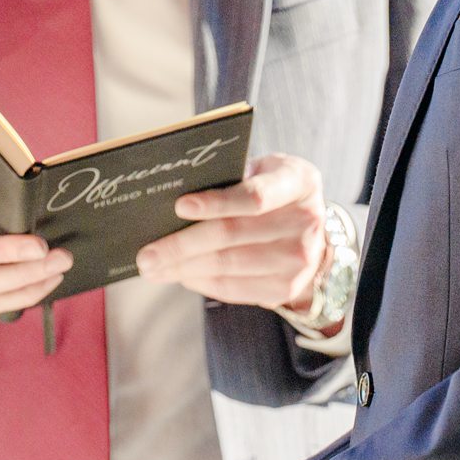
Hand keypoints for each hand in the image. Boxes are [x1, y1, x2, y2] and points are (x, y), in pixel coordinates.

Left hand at [134, 153, 327, 311]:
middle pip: (232, 236)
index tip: (179, 206)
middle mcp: (306, 222)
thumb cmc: (273, 191)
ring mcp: (298, 260)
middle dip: (182, 246)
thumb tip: (174, 200)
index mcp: (299, 182)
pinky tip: (180, 275)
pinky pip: (233, 289)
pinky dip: (201, 282)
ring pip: (227, 266)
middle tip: (147, 254)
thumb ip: (232, 177)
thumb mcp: (263, 171)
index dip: (216, 203)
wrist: (312, 230)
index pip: (255, 196)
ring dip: (183, 269)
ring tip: (154, 268)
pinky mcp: (285, 288)